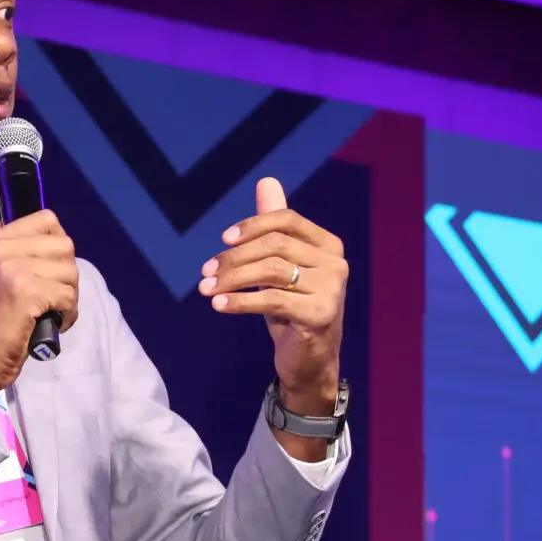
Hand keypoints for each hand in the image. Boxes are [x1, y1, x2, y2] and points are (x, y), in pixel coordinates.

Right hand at [0, 210, 78, 409]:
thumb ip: (9, 253)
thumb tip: (38, 233)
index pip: (46, 220)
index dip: (57, 247)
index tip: (49, 271)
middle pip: (65, 245)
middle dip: (66, 274)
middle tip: (53, 297)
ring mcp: (11, 269)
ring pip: (70, 271)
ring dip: (69, 297)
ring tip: (51, 313)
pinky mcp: (26, 292)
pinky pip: (67, 296)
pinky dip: (67, 314)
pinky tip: (51, 325)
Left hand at [198, 176, 345, 432]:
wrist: (309, 359)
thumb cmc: (292, 307)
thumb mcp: (280, 266)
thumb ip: (273, 228)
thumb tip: (266, 181)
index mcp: (328, 245)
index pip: (286, 221)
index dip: (252, 226)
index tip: (223, 240)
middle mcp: (335, 263)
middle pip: (275, 246)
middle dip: (235, 257)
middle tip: (206, 271)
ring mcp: (331, 290)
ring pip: (271, 272)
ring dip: (232, 279)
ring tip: (206, 289)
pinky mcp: (320, 315)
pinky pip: (273, 300)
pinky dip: (241, 301)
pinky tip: (219, 305)